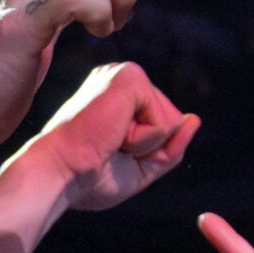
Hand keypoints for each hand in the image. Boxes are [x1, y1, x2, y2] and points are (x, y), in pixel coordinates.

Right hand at [15, 62, 200, 212]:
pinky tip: (113, 135)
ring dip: (144, 144)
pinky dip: (144, 139)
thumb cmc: (89, 177)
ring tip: (109, 141)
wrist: (59, 176)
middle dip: (148, 148)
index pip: (164, 125)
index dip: (145, 151)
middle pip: (171, 121)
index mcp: (120, 97)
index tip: (107, 152)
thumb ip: (172, 146)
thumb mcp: (140, 167)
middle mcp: (121, 79)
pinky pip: (164, 121)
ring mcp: (125, 75)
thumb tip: (194, 120)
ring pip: (171, 121)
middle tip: (108, 148)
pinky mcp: (129, 79)